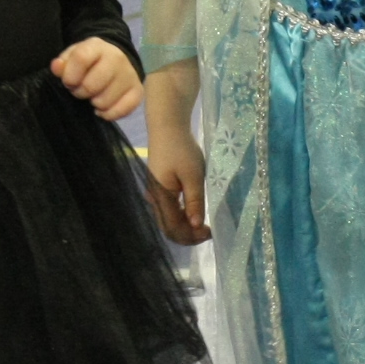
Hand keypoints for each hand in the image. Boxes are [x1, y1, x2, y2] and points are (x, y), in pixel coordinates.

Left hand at [52, 37, 141, 120]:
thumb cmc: (89, 61)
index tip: (69, 82)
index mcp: (97, 46)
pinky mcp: (138, 91)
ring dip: (95, 104)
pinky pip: (120, 111)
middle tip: (82, 90)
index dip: (70, 76)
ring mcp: (129, 75)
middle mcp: (117, 58)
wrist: (115, 59)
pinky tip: (104, 107)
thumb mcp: (72, 57)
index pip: (81, 59)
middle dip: (81, 92)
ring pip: (104, 101)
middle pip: (91, 85)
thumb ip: (62, 63)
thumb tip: (57, 67)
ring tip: (94, 96)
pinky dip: (108, 114)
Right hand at [144, 126, 208, 245]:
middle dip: (188, 235)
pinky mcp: (159, 189)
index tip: (210, 232)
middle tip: (208, 232)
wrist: (167, 127)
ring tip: (203, 225)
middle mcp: (154, 200)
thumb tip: (196, 226)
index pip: (174, 228)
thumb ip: (194, 201)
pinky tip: (193, 214)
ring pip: (167, 221)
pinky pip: (168, 211)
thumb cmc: (181, 148)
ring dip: (185, 228)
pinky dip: (180, 218)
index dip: (192, 236)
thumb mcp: (193, 175)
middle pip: (168, 228)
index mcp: (161, 197)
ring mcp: (155, 195)